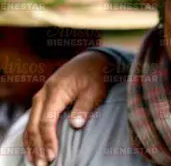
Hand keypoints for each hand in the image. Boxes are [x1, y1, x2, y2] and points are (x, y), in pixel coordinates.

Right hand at [23, 51, 112, 165]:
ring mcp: (41, 97)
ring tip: (36, 162)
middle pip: (34, 125)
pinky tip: (33, 148)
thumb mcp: (95, 91)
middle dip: (37, 147)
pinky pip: (32, 120)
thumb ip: (84, 107)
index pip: (47, 121)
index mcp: (55, 92)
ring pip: (30, 124)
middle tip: (42, 165)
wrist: (91, 61)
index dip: (48, 140)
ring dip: (31, 144)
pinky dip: (31, 136)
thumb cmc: (95, 77)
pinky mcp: (43, 100)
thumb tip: (75, 125)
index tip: (52, 156)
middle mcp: (43, 95)